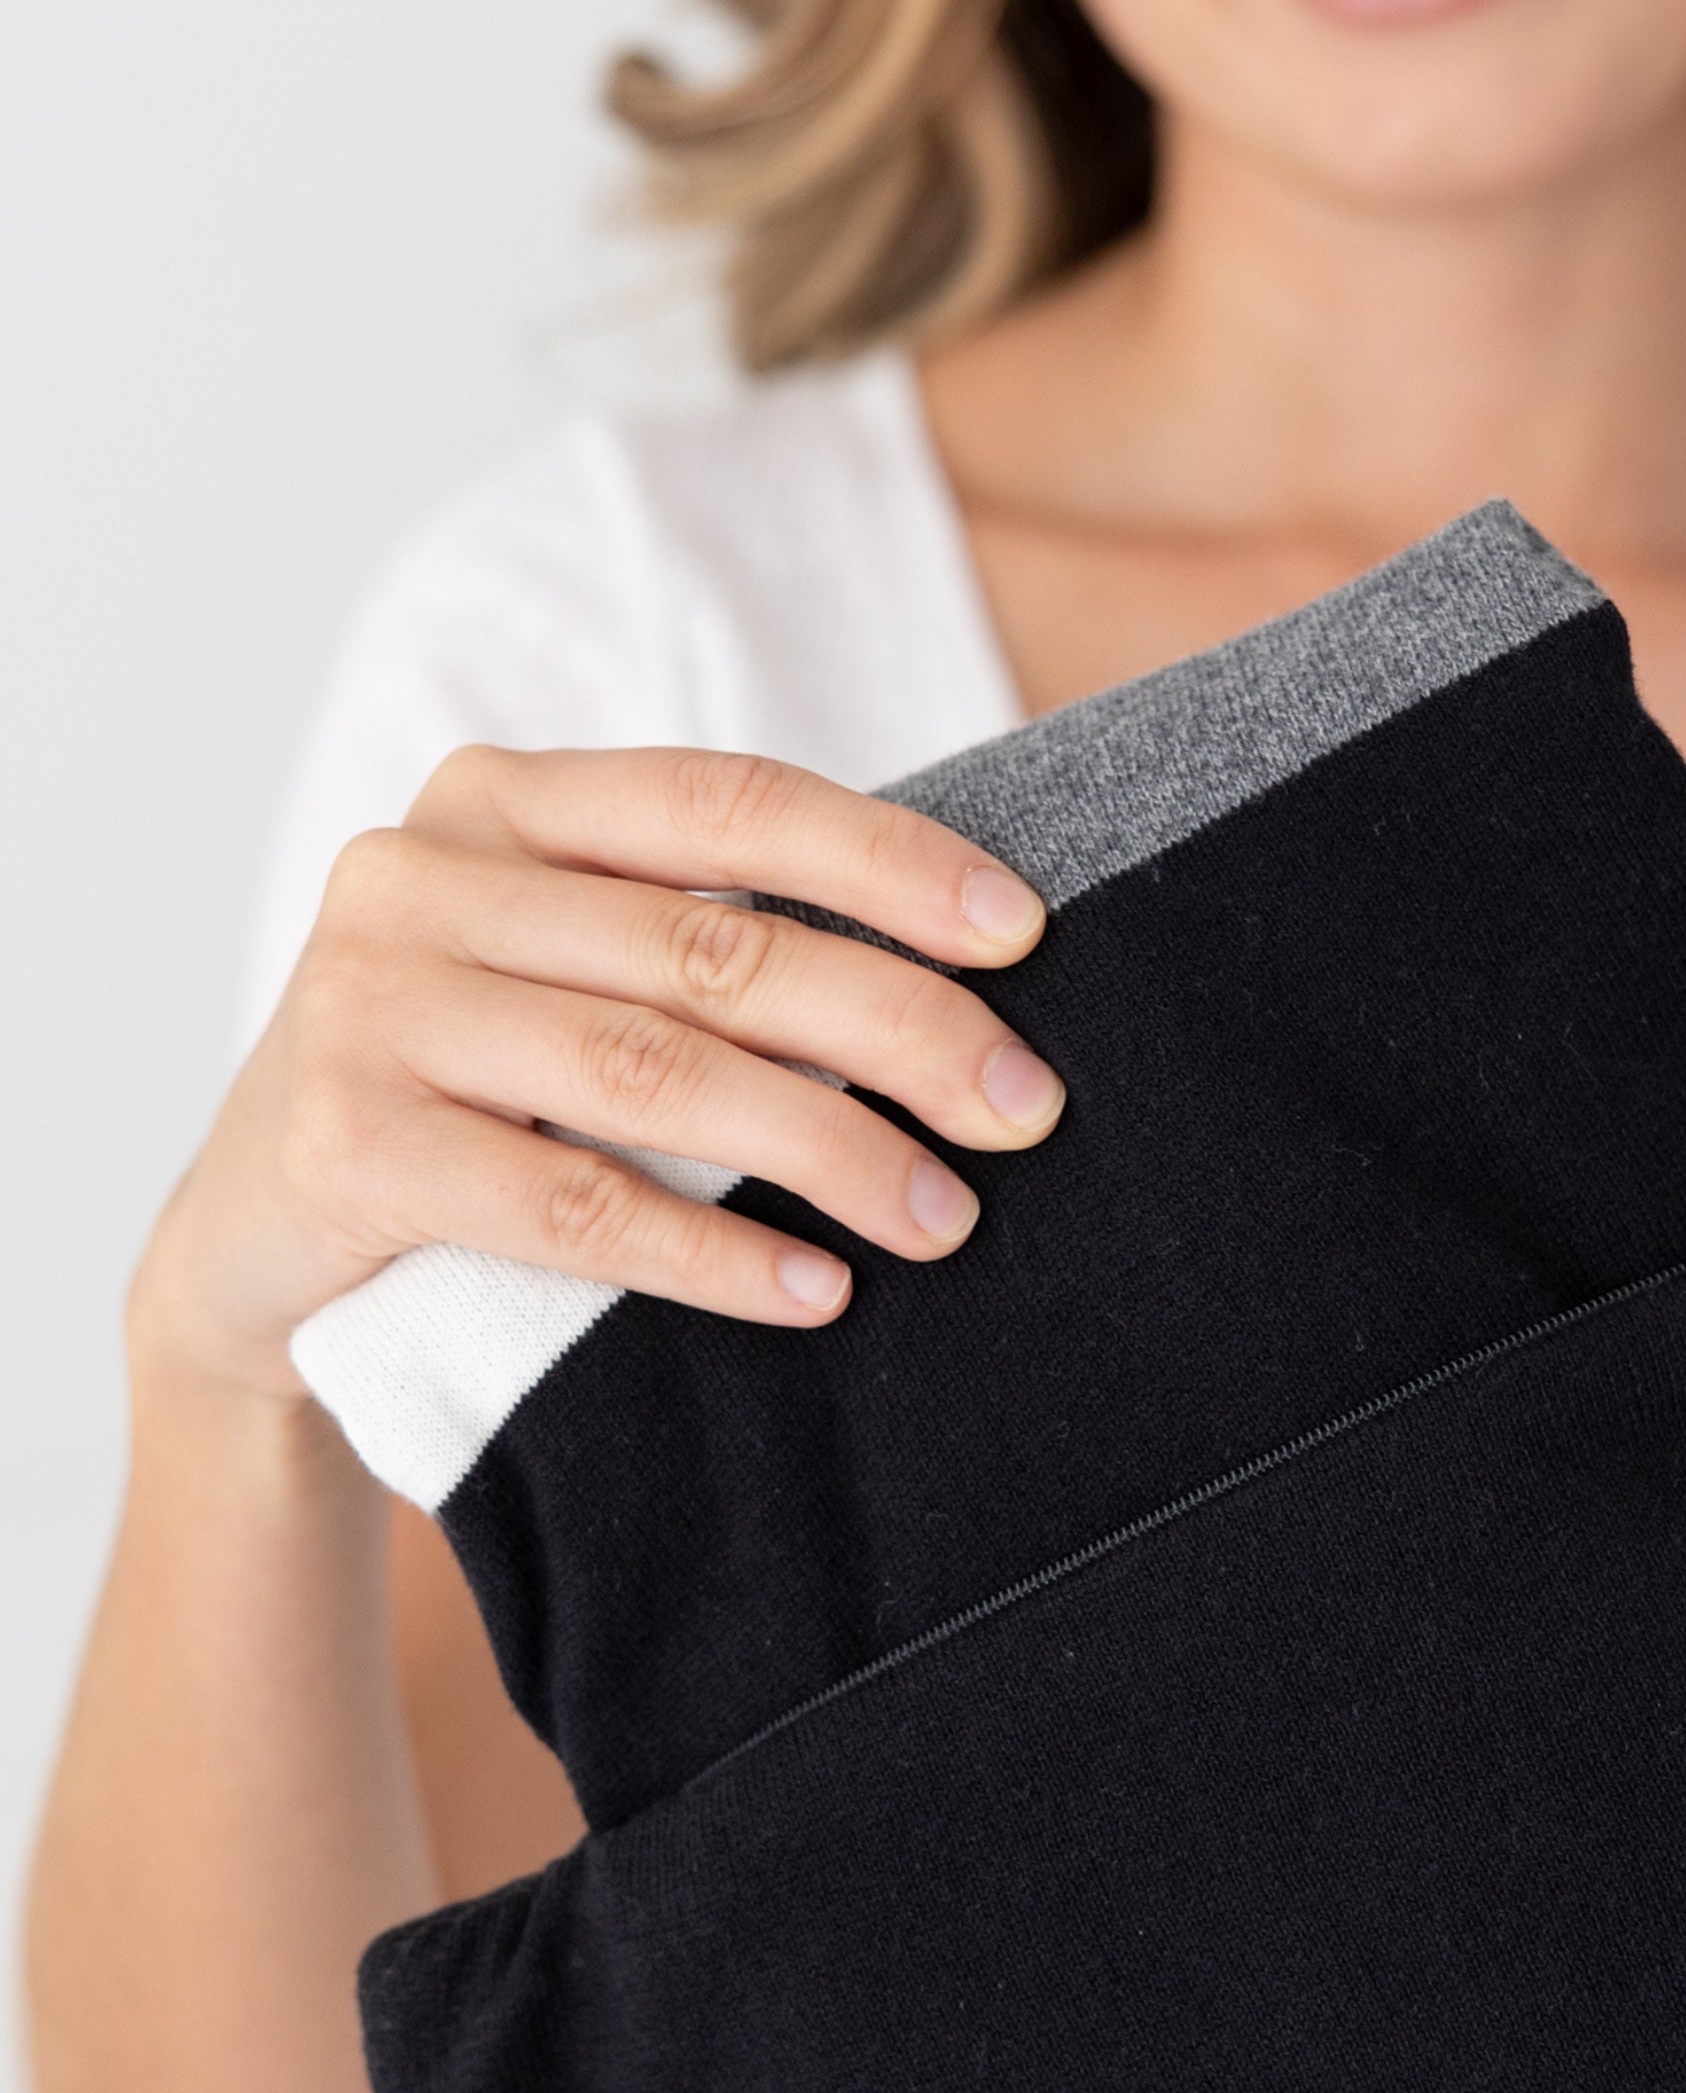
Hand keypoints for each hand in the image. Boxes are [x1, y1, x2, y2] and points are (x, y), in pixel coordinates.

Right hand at [132, 746, 1063, 1405]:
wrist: (256, 1249)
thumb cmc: (465, 1104)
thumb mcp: (558, 982)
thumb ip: (692, 943)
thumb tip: (953, 984)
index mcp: (494, 804)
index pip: (724, 803)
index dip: (883, 862)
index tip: (1021, 930)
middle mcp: (419, 877)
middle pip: (713, 949)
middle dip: (897, 1029)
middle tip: (1023, 1107)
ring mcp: (370, 1005)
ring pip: (654, 1075)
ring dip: (830, 1151)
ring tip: (943, 1215)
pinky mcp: (350, 1141)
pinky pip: (572, 1204)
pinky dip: (712, 1251)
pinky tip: (814, 1289)